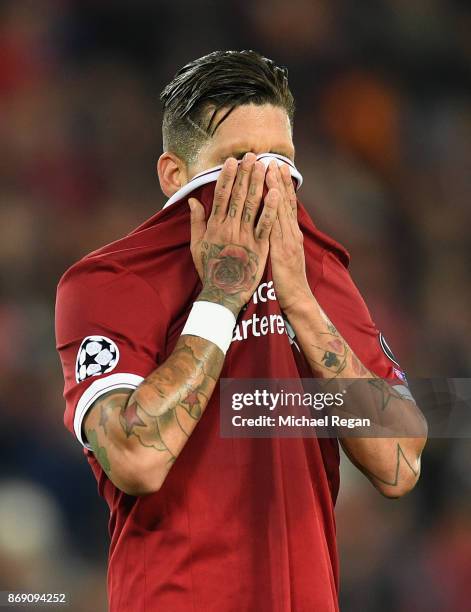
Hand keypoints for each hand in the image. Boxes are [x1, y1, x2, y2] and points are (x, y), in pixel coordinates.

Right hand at [189, 153, 279, 315]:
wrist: (223, 294)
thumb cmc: (209, 270)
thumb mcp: (196, 246)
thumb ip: (196, 222)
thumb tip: (194, 201)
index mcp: (214, 226)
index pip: (221, 196)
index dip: (227, 177)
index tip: (232, 162)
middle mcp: (229, 228)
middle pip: (238, 195)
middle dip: (245, 174)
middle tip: (252, 155)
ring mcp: (245, 237)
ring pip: (252, 205)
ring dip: (258, 183)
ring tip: (264, 166)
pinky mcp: (260, 247)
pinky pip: (267, 224)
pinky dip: (271, 208)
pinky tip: (277, 192)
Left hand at [267, 161, 312, 315]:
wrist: (296, 300)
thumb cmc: (285, 283)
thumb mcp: (282, 258)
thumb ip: (277, 241)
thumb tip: (270, 229)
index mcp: (289, 235)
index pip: (283, 206)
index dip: (278, 187)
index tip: (272, 168)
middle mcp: (290, 234)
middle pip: (283, 202)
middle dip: (277, 180)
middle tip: (270, 158)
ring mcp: (288, 240)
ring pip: (281, 209)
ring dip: (276, 188)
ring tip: (270, 169)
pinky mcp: (283, 249)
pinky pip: (277, 225)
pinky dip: (276, 209)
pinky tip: (273, 195)